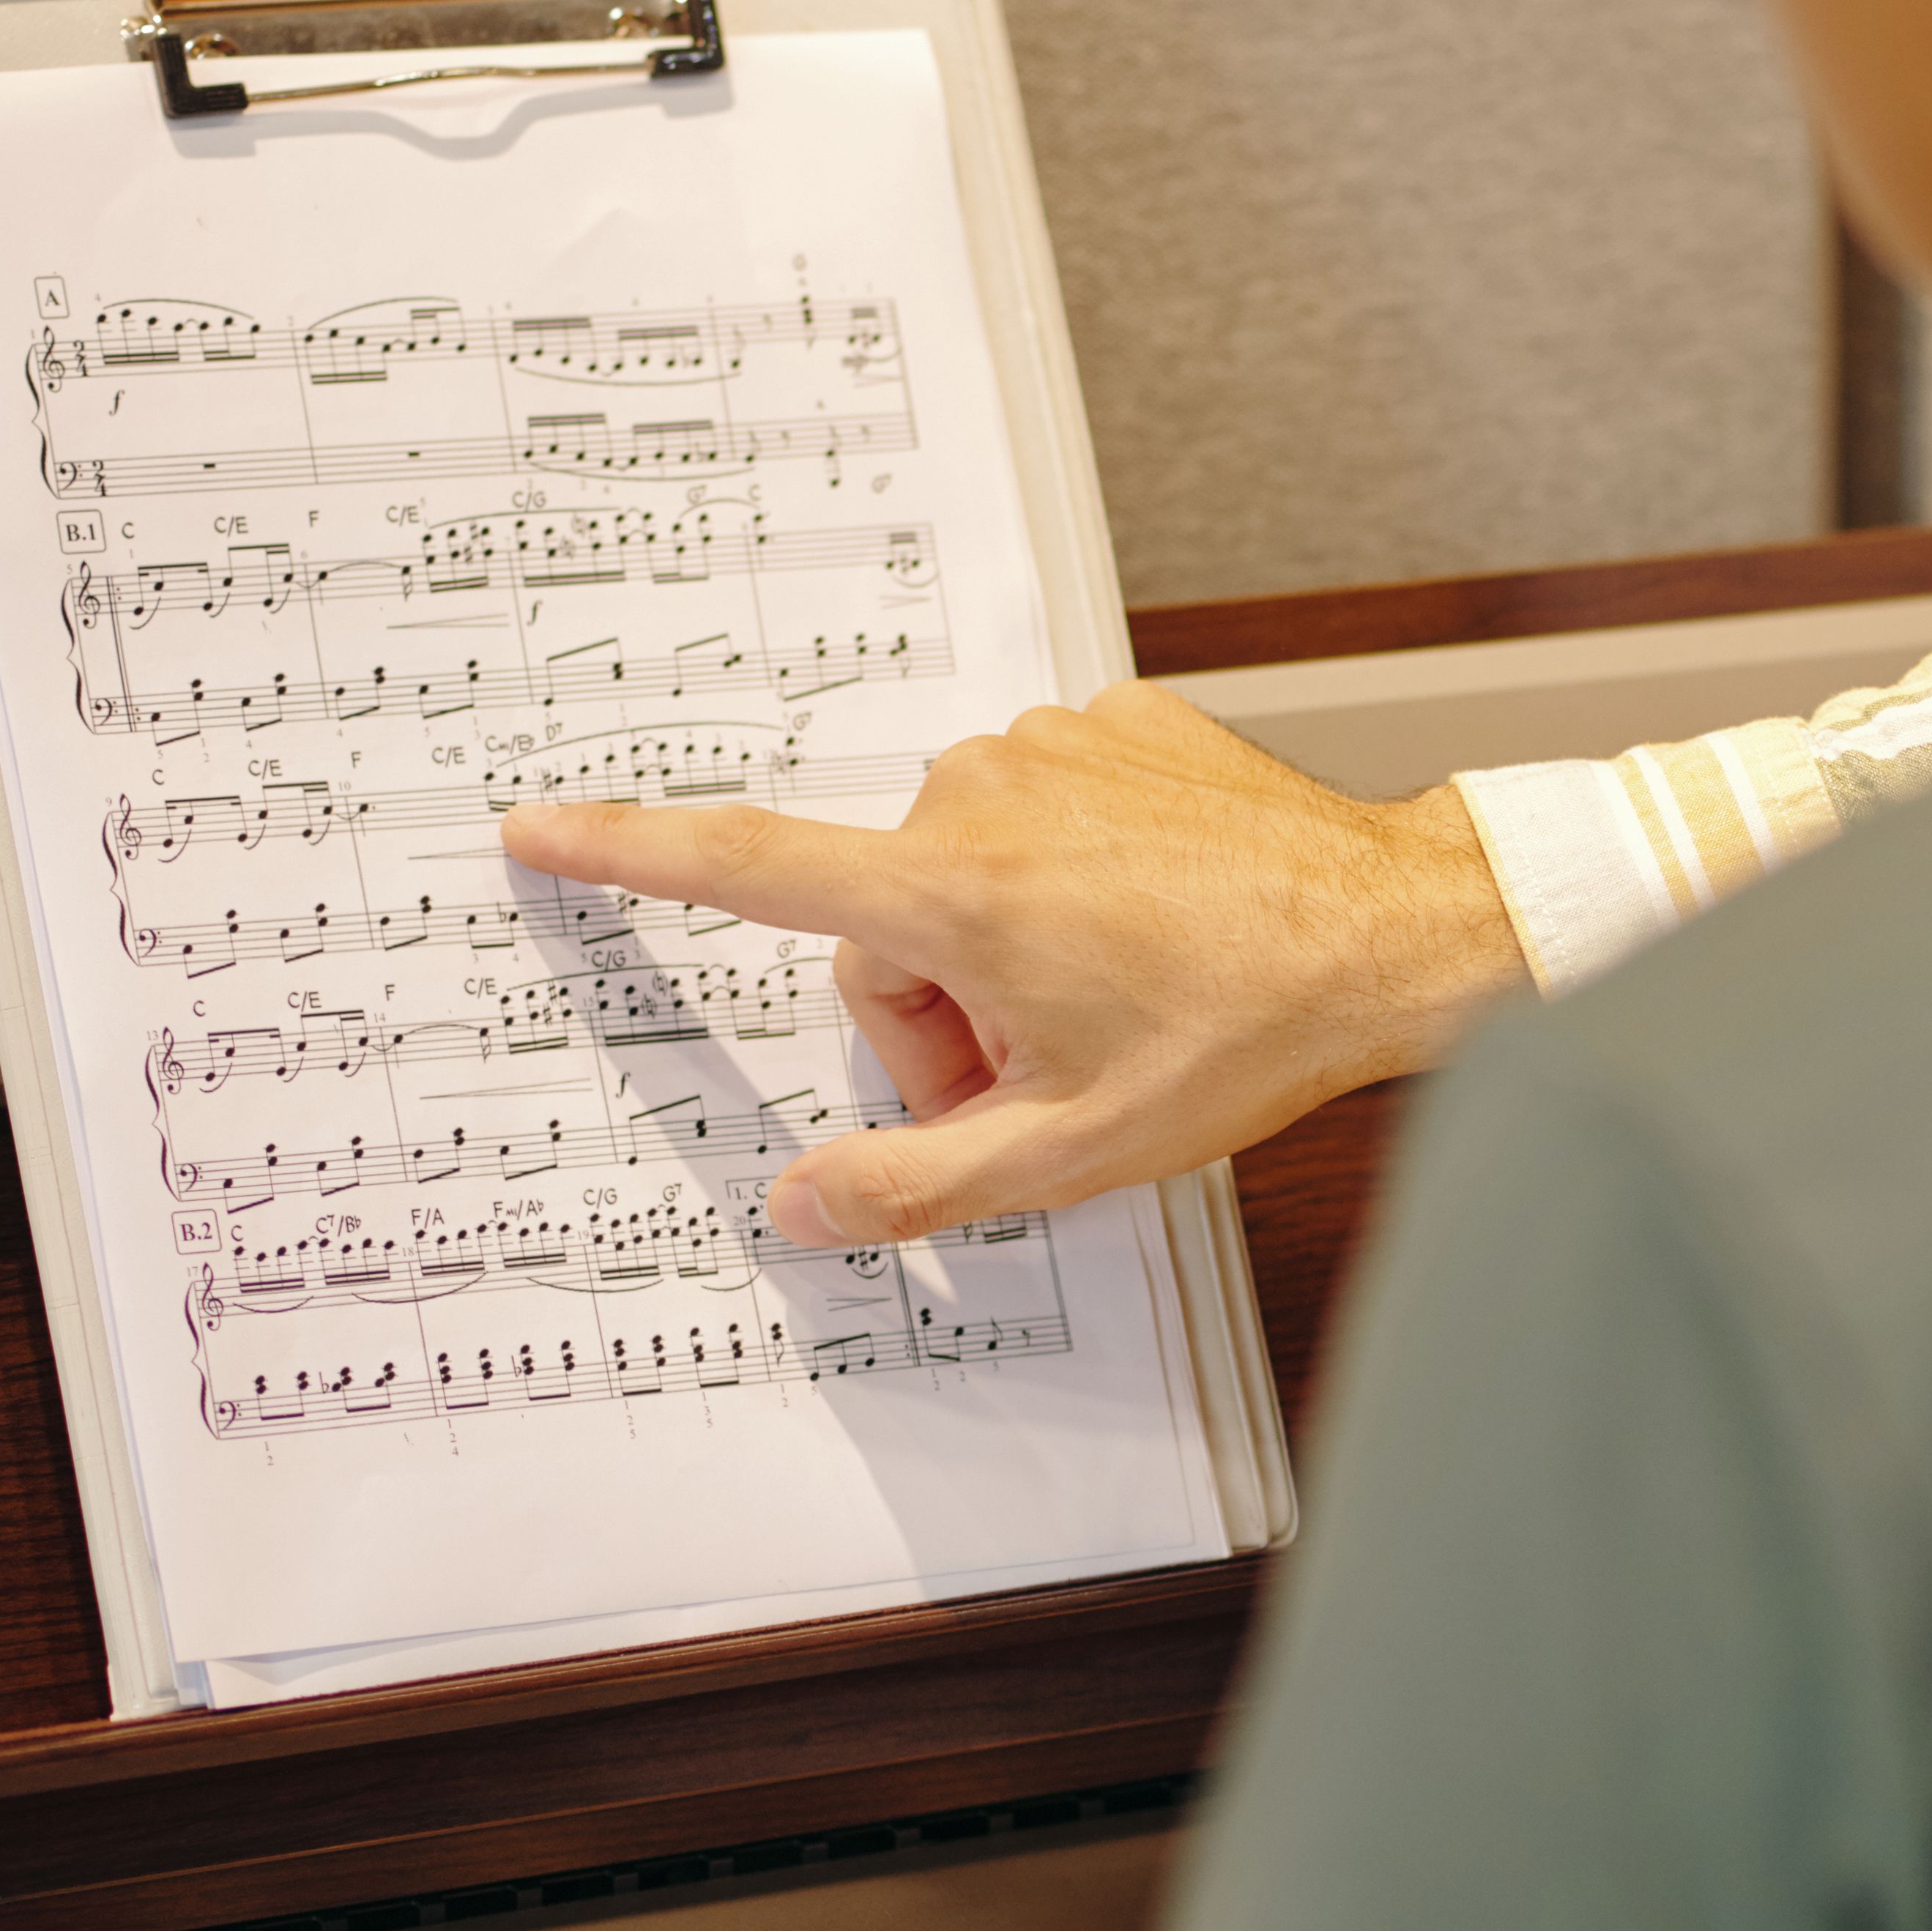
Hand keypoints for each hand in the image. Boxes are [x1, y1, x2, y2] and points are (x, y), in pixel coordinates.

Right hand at [500, 685, 1523, 1239]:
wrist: (1393, 930)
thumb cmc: (1245, 1033)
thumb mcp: (1072, 1150)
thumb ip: (914, 1185)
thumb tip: (798, 1208)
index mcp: (954, 893)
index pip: (744, 868)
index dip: (628, 853)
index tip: (539, 829)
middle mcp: (983, 795)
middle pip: (886, 928)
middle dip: (945, 1015)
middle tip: (1050, 1072)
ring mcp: (1051, 747)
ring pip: (964, 872)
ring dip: (1010, 947)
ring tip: (1120, 995)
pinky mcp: (1113, 722)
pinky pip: (1042, 813)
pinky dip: (1074, 877)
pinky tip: (1153, 921)